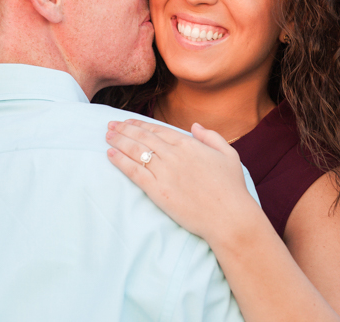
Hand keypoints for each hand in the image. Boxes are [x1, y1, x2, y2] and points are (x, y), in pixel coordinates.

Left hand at [106, 119, 259, 243]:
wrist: (229, 217)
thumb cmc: (232, 188)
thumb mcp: (229, 155)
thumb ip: (211, 136)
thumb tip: (194, 126)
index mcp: (189, 144)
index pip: (158, 130)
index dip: (140, 125)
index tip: (128, 122)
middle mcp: (174, 155)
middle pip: (143, 137)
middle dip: (124, 129)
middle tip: (110, 125)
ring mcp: (164, 172)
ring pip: (136, 151)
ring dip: (119, 141)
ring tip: (107, 136)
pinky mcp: (157, 191)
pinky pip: (134, 172)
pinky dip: (120, 161)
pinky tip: (110, 155)